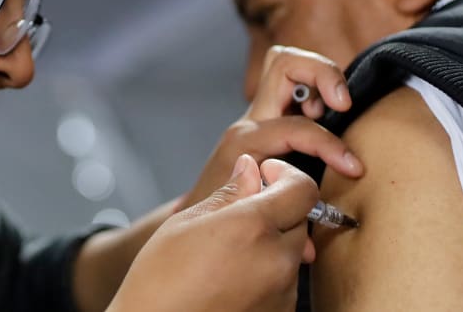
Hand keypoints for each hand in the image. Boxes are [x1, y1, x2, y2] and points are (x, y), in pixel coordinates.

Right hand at [108, 155, 318, 311]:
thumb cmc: (160, 284)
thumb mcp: (185, 223)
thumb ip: (227, 193)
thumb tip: (249, 169)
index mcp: (252, 228)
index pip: (303, 189)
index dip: (286, 175)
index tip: (267, 175)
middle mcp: (276, 261)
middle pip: (299, 220)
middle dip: (275, 211)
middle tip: (238, 218)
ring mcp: (282, 293)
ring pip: (290, 252)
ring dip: (270, 244)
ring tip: (227, 255)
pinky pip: (284, 281)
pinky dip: (266, 273)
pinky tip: (232, 277)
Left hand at [176, 45, 359, 210]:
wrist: (195, 210)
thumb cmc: (220, 215)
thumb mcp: (251, 219)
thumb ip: (282, 227)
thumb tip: (311, 250)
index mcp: (246, 141)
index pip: (295, 127)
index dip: (329, 147)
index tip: (352, 168)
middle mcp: (251, 119)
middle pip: (284, 63)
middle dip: (323, 74)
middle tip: (344, 103)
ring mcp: (258, 114)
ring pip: (287, 63)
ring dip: (320, 76)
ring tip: (337, 105)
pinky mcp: (268, 117)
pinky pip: (292, 84)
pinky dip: (316, 87)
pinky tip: (329, 113)